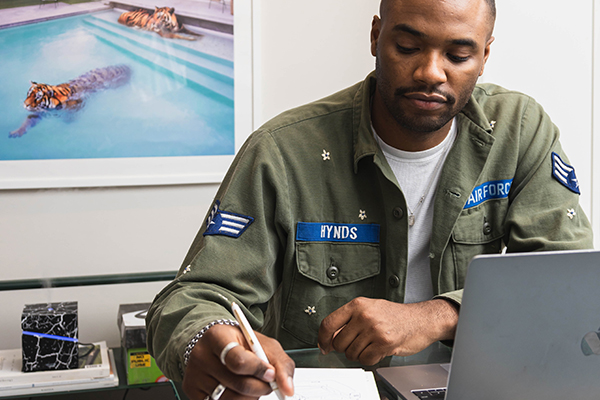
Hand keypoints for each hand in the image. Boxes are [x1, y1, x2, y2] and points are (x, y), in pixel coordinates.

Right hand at [183, 324, 294, 399]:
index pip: (237, 360)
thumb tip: (288, 389)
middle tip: (266, 383)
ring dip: (249, 397)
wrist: (214, 343)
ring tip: (251, 385)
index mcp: (217, 337)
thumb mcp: (262, 343)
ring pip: (229, 399)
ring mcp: (194, 376)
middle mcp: (201, 356)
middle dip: (260, 387)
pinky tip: (237, 392)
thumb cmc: (240, 343)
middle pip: (237, 384)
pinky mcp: (191, 391)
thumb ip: (280, 363)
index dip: (258, 370)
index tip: (270, 373)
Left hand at [318, 297, 457, 364]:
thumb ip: (348, 320)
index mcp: (357, 305)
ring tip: (371, 344)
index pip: (329, 323)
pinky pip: (365, 359)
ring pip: (351, 353)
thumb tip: (329, 338)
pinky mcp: (384, 343)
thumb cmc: (394, 315)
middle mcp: (364, 315)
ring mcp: (374, 329)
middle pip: (338, 342)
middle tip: (358, 343)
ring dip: (359, 354)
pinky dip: (369, 359)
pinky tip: (377, 350)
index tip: (323, 346)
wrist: (420, 320)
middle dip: (345, 348)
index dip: (323, 338)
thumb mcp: (369, 309)